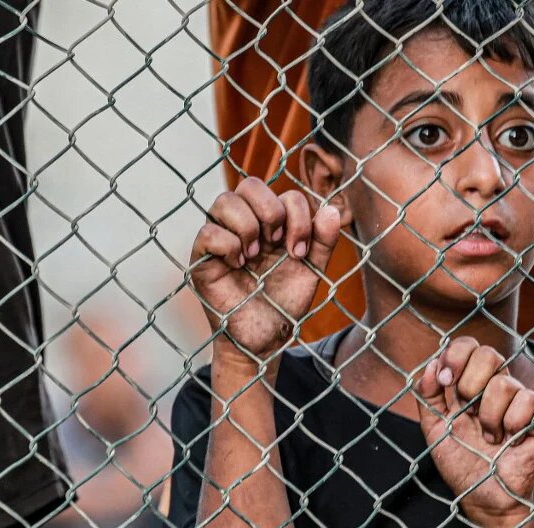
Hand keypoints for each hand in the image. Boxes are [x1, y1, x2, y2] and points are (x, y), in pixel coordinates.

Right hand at [190, 177, 340, 375]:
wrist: (266, 338)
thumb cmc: (285, 302)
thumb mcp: (312, 270)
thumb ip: (323, 240)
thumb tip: (331, 208)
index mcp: (271, 223)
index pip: (283, 193)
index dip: (297, 216)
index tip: (299, 252)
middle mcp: (244, 224)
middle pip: (249, 184)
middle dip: (270, 211)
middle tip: (276, 244)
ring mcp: (221, 238)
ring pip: (224, 200)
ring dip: (247, 226)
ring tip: (254, 255)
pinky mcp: (201, 259)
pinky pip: (207, 233)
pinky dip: (227, 245)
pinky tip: (237, 265)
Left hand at [416, 337, 533, 527]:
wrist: (482, 498)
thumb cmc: (461, 463)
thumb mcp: (434, 428)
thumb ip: (427, 395)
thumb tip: (432, 364)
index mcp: (473, 382)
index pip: (469, 345)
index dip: (456, 355)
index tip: (445, 381)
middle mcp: (498, 385)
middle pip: (489, 354)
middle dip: (469, 386)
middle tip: (466, 413)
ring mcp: (521, 399)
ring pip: (503, 383)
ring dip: (488, 417)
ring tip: (489, 437)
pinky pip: (528, 400)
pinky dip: (512, 425)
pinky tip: (510, 441)